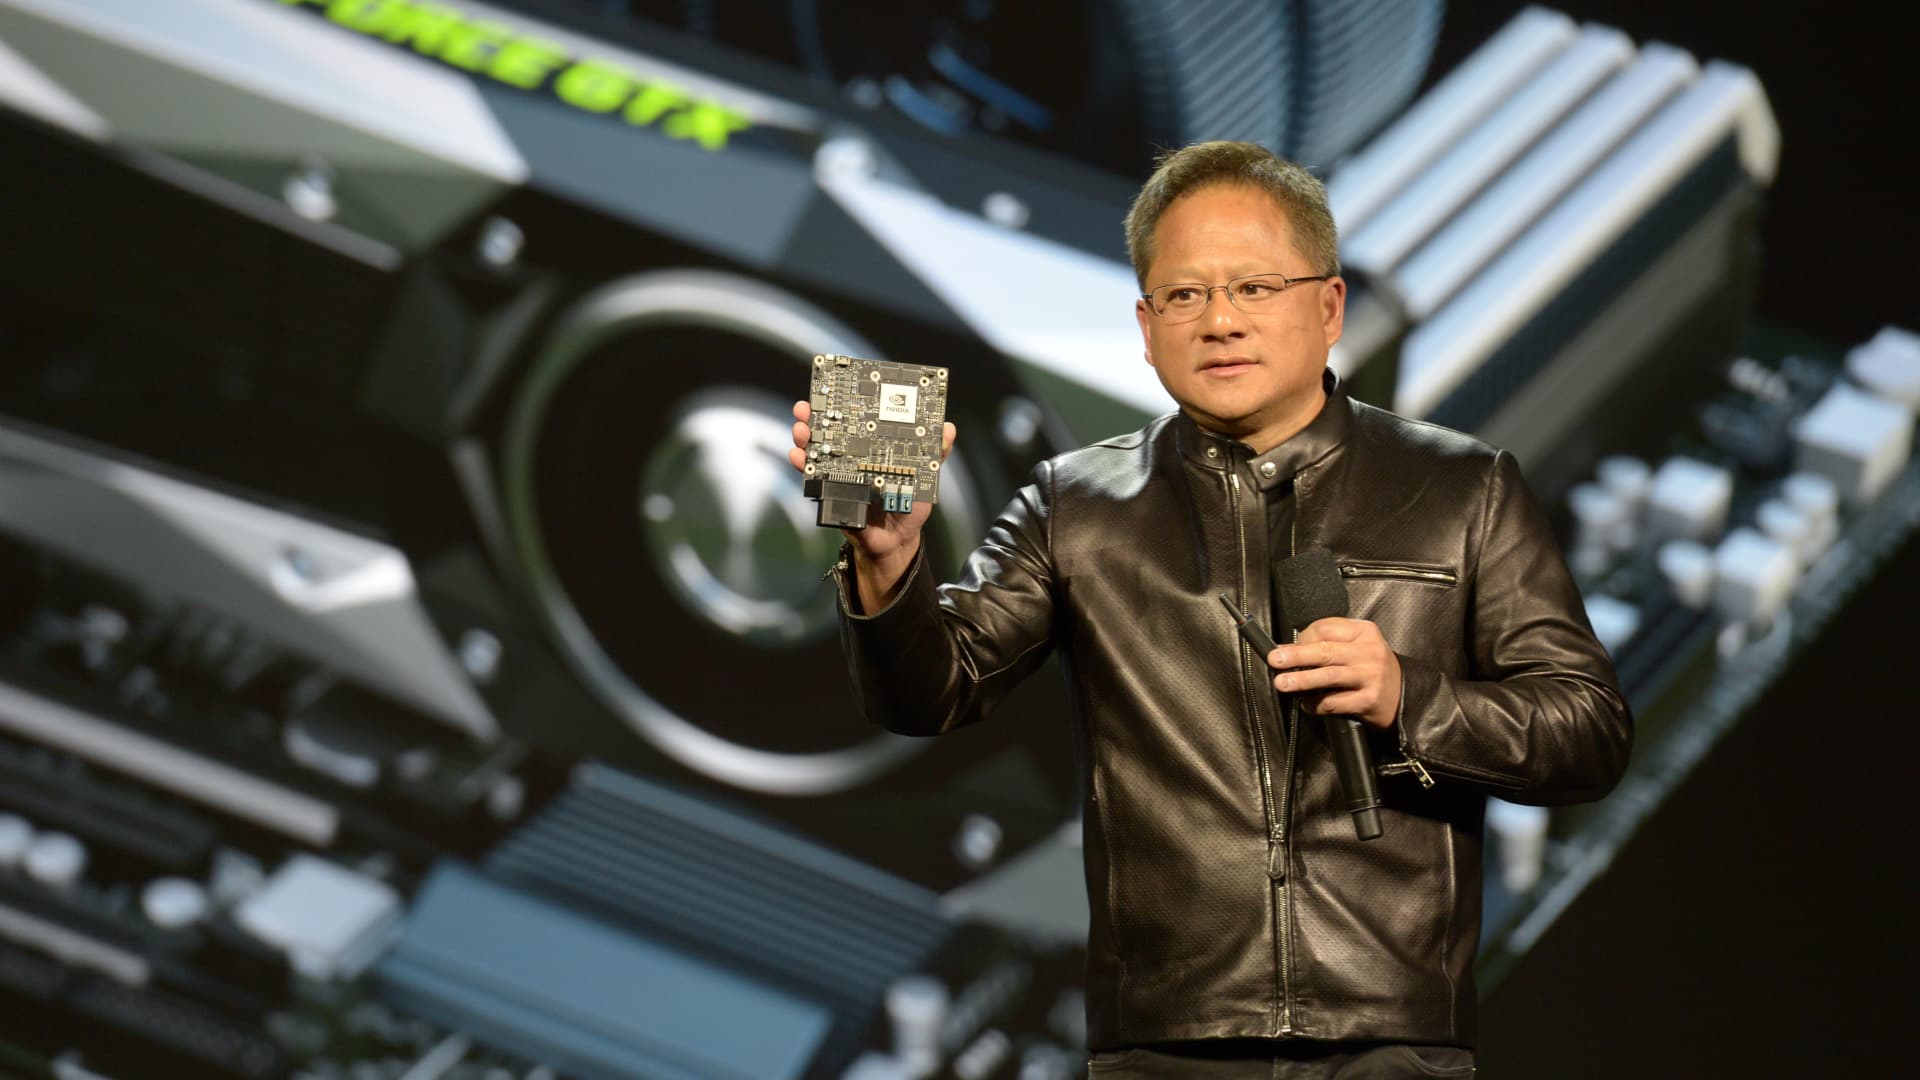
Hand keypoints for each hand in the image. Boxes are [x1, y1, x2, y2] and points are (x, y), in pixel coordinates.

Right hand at [788, 400, 956, 608]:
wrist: (897, 542)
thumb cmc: (909, 507)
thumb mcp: (926, 479)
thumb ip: (936, 454)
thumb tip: (948, 429)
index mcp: (875, 450)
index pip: (858, 422)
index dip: (846, 406)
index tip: (837, 391)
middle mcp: (854, 459)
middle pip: (831, 433)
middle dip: (816, 418)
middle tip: (808, 409)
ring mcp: (840, 476)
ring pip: (817, 452)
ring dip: (806, 439)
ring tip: (802, 430)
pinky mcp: (832, 496)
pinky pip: (815, 481)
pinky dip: (804, 468)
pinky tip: (800, 459)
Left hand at [1266, 618, 1401, 728]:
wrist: (1404, 695)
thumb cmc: (1371, 668)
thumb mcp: (1359, 645)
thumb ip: (1331, 643)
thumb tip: (1291, 650)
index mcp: (1364, 632)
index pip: (1327, 628)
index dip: (1303, 637)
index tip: (1286, 647)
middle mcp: (1369, 652)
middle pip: (1326, 651)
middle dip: (1296, 656)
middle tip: (1276, 660)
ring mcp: (1370, 677)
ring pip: (1328, 676)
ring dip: (1301, 680)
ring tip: (1282, 683)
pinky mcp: (1368, 701)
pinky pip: (1334, 702)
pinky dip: (1316, 704)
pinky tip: (1306, 704)